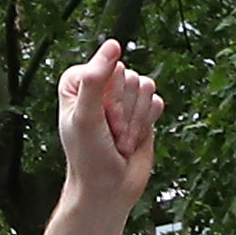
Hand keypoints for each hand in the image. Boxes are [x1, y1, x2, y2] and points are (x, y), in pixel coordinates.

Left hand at [54, 40, 162, 206]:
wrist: (108, 190)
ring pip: (145, 86)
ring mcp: (123, 99)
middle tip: (109, 134)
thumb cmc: (89, 157)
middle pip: (128, 75)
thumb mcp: (86, 117)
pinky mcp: (142, 112)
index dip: (106, 95)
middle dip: (122, 109)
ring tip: (119, 140)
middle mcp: (101, 88)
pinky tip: (133, 139)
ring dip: (135, 119)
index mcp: (78, 84)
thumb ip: (95, 79)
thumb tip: (114, 44)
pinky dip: (147, 122)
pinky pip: (157, 101)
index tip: (96, 119)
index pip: (105, 66)